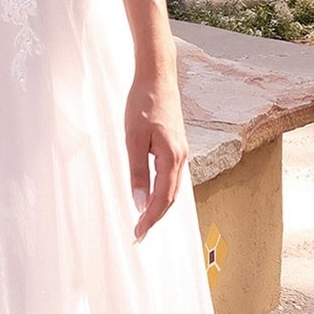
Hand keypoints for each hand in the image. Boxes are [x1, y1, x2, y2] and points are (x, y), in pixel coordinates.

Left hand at [125, 65, 188, 241]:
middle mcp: (180, 157)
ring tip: (144, 221)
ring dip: (159, 207)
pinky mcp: (176, 146)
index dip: (150, 219)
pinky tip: (153, 196)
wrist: (157, 78)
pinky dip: (163, 192)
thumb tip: (138, 202)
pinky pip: (172, 177)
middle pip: (170, 198)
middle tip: (139, 235)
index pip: (161, 198)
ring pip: (172, 188)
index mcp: (171, 157)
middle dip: (155, 218)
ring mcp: (180, 152)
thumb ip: (136, 172)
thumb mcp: (133, 139)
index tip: (138, 234)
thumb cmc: (143, 104)